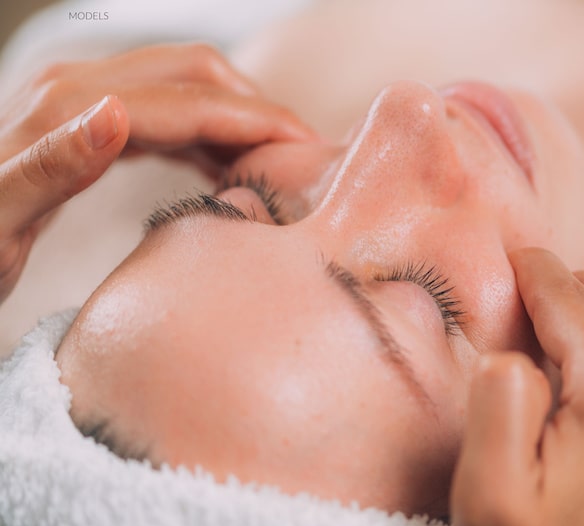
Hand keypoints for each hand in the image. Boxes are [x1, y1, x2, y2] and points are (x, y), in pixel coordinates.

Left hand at [0, 43, 314, 303]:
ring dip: (237, 117)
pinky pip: (166, 114)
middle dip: (258, 106)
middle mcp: (79, 92)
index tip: (307, 146)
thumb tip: (115, 114)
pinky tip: (224, 166)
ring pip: (186, 89)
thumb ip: (49, 164)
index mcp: (69, 110)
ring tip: (277, 161)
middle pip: (196, 73)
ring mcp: (84, 104)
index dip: (254, 118)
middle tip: (305, 153)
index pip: (187, 98)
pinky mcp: (88, 124)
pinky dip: (207, 133)